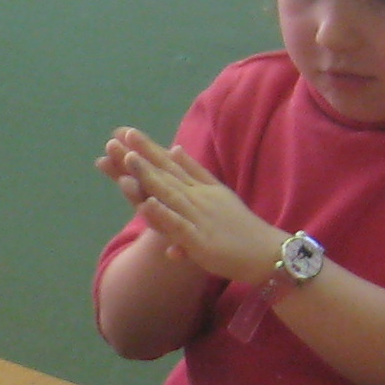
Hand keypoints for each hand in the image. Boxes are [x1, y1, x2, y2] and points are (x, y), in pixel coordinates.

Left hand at [106, 129, 283, 286]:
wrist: (266, 253)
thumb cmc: (241, 227)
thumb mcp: (218, 193)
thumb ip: (195, 172)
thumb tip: (174, 148)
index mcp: (199, 188)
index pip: (170, 165)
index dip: (149, 149)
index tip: (127, 132)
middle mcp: (197, 197)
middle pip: (166, 174)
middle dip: (142, 156)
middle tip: (118, 137)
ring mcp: (198, 217)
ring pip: (170, 194)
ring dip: (149, 177)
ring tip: (129, 160)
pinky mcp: (200, 240)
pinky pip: (179, 226)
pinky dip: (164, 214)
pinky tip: (148, 204)